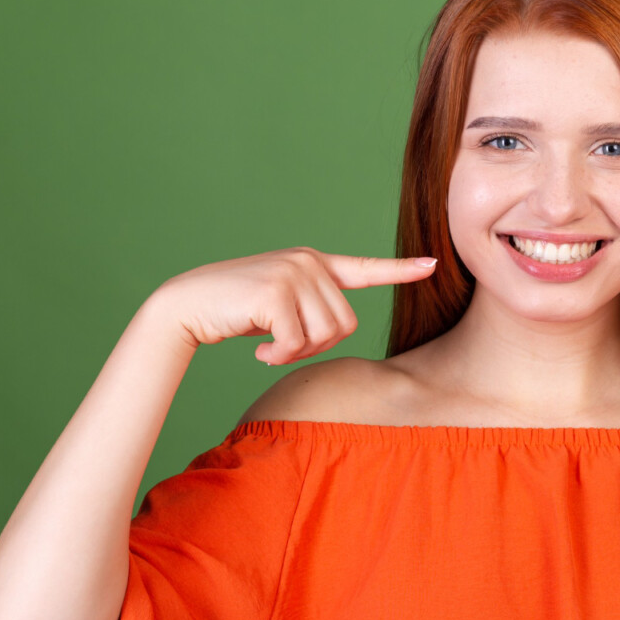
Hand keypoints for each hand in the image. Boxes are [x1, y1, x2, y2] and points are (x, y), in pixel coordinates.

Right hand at [150, 247, 436, 363]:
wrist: (187, 306)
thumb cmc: (237, 312)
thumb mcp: (284, 305)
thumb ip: (315, 308)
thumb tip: (341, 328)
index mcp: (315, 264)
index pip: (366, 268)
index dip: (400, 270)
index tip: (432, 265)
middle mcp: (309, 262)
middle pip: (346, 325)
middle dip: (318, 346)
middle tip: (282, 344)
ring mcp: (293, 273)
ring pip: (325, 336)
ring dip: (296, 353)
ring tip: (269, 344)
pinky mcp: (275, 291)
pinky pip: (296, 343)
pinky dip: (278, 357)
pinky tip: (257, 349)